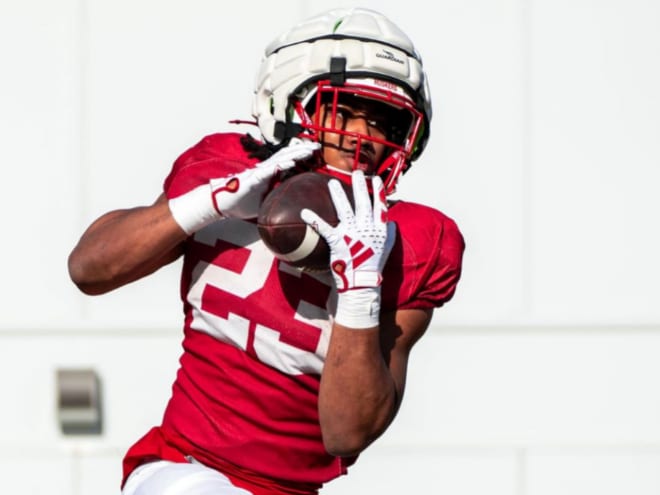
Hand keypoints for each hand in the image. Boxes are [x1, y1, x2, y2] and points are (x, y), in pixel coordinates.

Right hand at [211, 138, 319, 218]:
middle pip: (286, 155)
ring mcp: (259, 172)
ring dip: (295, 153)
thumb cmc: (242, 202)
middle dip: (302, 149)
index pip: (287, 160)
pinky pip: (269, 170)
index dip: (300, 154)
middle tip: (317, 145)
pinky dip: (281, 165)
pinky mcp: (254, 179)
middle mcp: (265, 169)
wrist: (223, 205)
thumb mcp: (265, 201)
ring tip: (308, 149)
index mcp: (269, 173)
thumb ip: (276, 196)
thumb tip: (289, 203)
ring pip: (280, 159)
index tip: (315, 152)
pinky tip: (291, 162)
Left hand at [301, 171, 395, 327]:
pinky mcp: (339, 242)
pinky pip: (325, 228)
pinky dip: (314, 219)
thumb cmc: (372, 266)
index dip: (378, 192)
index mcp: (379, 230)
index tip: (376, 179)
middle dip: (360, 186)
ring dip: (338, 195)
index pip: (380, 207)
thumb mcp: (386, 248)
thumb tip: (391, 222)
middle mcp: (367, 229)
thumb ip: (389, 233)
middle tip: (357, 172)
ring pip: (345, 210)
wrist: (362, 283)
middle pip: (363, 203)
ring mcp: (353, 235)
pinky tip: (305, 212)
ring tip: (332, 182)